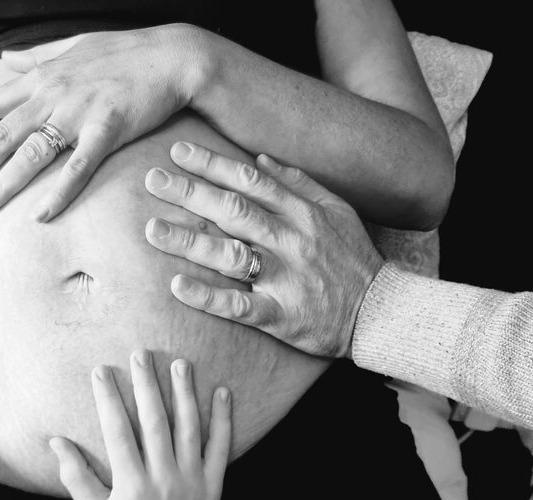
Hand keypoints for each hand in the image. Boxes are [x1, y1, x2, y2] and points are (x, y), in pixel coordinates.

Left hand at [0, 24, 211, 221]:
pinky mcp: (108, 130)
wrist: (172, 56)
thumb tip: (5, 56)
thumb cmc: (125, 51)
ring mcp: (79, 112)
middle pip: (2, 136)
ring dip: (3, 185)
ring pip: (31, 154)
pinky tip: (41, 216)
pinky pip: (77, 167)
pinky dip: (58, 193)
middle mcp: (53, 95)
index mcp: (43, 77)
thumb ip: (36, 55)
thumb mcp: (72, 45)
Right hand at [49, 352, 230, 499]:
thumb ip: (77, 478)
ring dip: (185, 393)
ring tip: (180, 364)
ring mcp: (192, 481)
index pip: (117, 431)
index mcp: (131, 486)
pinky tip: (222, 393)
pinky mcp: (213, 487)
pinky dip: (223, 419)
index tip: (100, 371)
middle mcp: (164, 479)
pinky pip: (221, 448)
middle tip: (140, 354)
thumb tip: (55, 442)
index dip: (107, 399)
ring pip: (189, 428)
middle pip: (154, 422)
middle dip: (146, 385)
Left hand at [143, 143, 384, 358]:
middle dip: (190, 193)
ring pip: (230, 254)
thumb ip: (299, 182)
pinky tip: (178, 287)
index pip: (249, 181)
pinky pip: (240, 306)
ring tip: (152, 230)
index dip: (212, 164)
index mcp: (301, 212)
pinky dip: (208, 297)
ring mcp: (285, 278)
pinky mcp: (281, 315)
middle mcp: (290, 240)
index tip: (178, 152)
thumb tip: (261, 159)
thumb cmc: (354, 257)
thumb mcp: (336, 209)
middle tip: (151, 180)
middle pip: (233, 211)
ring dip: (189, 241)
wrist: (381, 311)